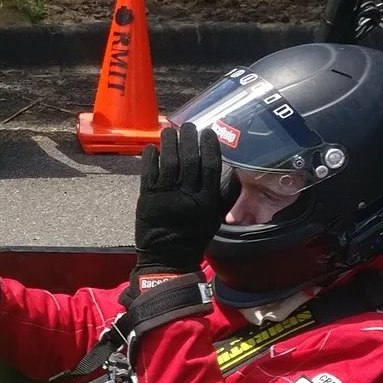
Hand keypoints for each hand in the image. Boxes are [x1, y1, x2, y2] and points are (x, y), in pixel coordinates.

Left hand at [134, 121, 233, 277]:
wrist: (168, 257)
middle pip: (189, 158)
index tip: (207, 132)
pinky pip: (149, 172)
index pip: (210, 165)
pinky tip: (153, 147)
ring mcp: (166, 194)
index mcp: (207, 199)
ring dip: (169, 142)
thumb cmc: (194, 236)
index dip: (209, 146)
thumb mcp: (215, 217)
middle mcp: (188, 194)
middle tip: (188, 126)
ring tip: (170, 130)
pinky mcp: (147, 197)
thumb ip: (225, 195)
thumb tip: (235, 171)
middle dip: (189, 138)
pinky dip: (150, 157)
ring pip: (169, 161)